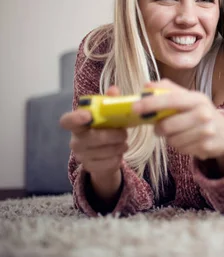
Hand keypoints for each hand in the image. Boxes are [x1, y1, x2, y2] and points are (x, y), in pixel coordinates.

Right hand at [60, 86, 126, 200]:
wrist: (105, 154)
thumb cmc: (105, 129)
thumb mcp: (109, 115)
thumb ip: (110, 102)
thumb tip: (114, 90)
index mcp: (77, 124)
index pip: (67, 121)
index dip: (75, 118)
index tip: (88, 116)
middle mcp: (75, 140)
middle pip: (92, 138)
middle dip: (112, 135)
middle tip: (124, 133)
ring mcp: (81, 155)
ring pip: (103, 152)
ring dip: (119, 146)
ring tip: (123, 142)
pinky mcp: (90, 167)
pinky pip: (108, 163)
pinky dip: (118, 157)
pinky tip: (119, 152)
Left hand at [133, 79, 223, 164]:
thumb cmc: (201, 113)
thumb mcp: (190, 98)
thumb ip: (168, 90)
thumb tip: (147, 86)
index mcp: (197, 99)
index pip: (171, 99)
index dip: (151, 103)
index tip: (135, 107)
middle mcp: (204, 114)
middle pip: (168, 125)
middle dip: (158, 128)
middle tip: (159, 127)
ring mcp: (206, 131)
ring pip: (172, 140)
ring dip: (169, 138)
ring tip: (178, 133)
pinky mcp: (206, 147)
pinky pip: (181, 149)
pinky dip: (179, 146)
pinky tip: (187, 141)